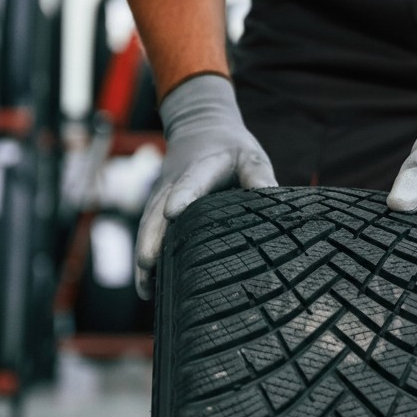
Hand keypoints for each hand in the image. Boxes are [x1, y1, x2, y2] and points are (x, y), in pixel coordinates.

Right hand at [136, 73, 276, 297]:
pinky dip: (146, 258)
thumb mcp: (250, 156)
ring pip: (149, 227)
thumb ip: (258, 175)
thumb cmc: (231, 149)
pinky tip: (147, 287)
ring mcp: (162, 198)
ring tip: (145, 287)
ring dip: (145, 254)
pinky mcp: (157, 210)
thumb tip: (271, 195)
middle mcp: (174, 185)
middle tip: (147, 263)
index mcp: (201, 168)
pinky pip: (149, 234)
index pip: (191, 182)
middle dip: (152, 237)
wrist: (200, 129)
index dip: (183, 196)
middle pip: (158, 211)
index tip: (174, 212)